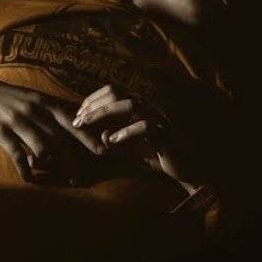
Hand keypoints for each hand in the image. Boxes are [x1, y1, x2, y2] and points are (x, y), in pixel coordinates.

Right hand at [0, 74, 106, 181]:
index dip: (86, 136)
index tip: (101, 150)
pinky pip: (17, 154)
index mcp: (42, 101)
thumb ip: (47, 111)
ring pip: (42, 147)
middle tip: (82, 177)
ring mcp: (16, 120)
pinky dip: (25, 169)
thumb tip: (68, 127)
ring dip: (51, 165)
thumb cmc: (2, 97)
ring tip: (60, 178)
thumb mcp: (27, 98)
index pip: (70, 120)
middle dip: (73, 159)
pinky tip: (29, 178)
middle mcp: (32, 110)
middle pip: (60, 138)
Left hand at [71, 84, 203, 188]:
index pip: (113, 91)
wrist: (185, 170)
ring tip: (86, 123)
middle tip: (76, 119)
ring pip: (130, 104)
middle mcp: (149, 107)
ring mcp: (158, 118)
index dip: (93, 100)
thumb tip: (101, 135)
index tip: (77, 114)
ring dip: (104, 112)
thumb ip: (116, 143)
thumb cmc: (158, 157)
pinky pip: (145, 126)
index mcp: (139, 108)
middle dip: (94, 104)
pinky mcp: (166, 133)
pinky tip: (113, 140)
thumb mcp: (131, 150)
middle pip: (117, 93)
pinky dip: (126, 132)